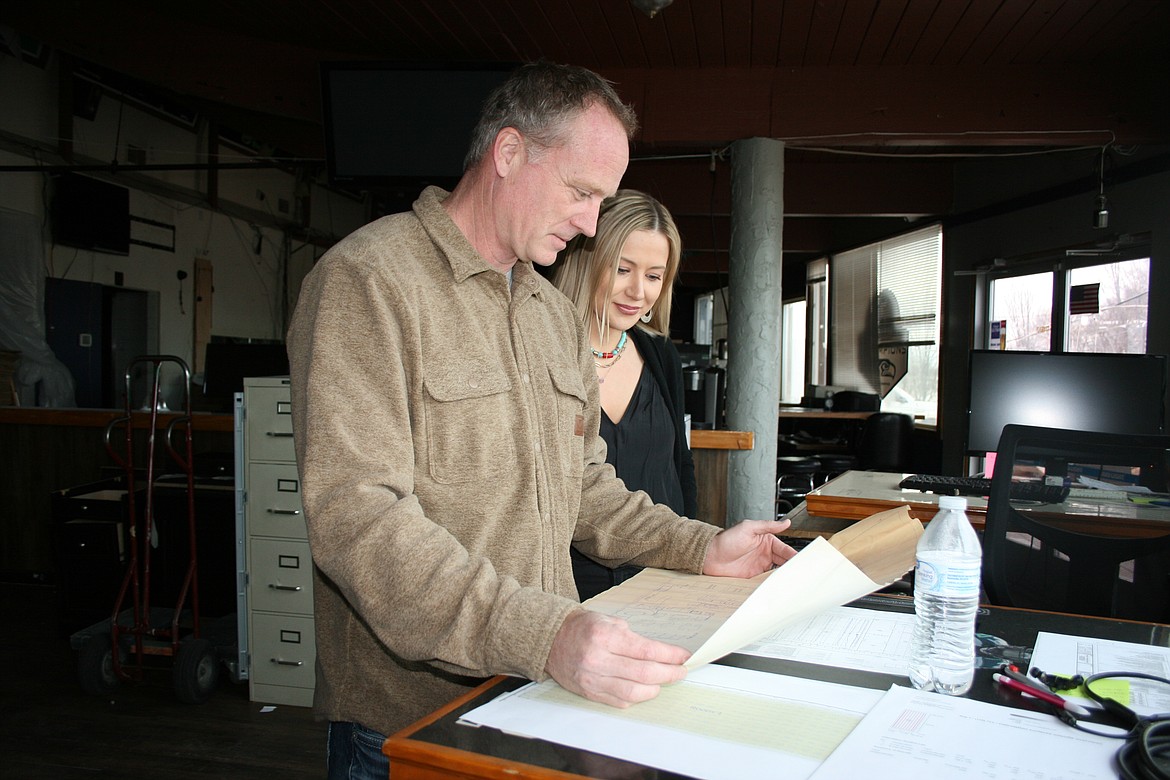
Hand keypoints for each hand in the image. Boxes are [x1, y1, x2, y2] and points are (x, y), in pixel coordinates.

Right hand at [545, 609, 689, 707]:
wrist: (551, 640)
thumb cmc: (582, 627)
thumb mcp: (608, 620)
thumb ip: (632, 636)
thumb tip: (661, 653)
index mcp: (604, 636)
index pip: (646, 650)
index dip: (670, 655)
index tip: (684, 657)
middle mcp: (598, 659)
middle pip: (644, 673)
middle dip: (669, 673)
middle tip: (681, 671)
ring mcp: (593, 679)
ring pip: (633, 692)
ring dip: (654, 688)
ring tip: (662, 681)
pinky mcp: (589, 693)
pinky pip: (619, 701)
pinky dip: (636, 698)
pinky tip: (643, 689)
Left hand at [702, 518, 798, 577]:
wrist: (710, 556)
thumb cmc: (726, 540)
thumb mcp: (748, 528)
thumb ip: (767, 526)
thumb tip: (786, 522)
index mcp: (766, 541)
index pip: (785, 549)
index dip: (794, 556)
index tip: (803, 562)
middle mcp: (765, 554)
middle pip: (784, 562)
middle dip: (792, 568)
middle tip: (802, 574)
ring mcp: (760, 566)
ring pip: (777, 572)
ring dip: (784, 576)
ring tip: (793, 582)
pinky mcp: (753, 577)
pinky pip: (767, 581)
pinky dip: (773, 584)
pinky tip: (778, 587)